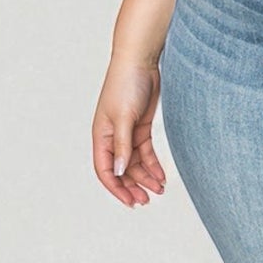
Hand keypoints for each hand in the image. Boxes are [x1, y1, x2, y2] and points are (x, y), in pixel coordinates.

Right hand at [93, 57, 166, 207]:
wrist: (141, 61)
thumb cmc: (125, 84)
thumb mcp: (124, 117)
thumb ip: (123, 145)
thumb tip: (121, 171)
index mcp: (101, 136)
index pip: (105, 170)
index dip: (116, 188)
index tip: (130, 201)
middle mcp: (112, 137)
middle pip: (121, 170)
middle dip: (133, 186)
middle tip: (147, 200)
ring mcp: (127, 133)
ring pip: (135, 163)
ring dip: (146, 177)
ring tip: (160, 190)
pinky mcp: (141, 127)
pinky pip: (146, 153)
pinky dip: (153, 165)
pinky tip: (162, 175)